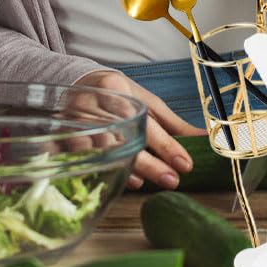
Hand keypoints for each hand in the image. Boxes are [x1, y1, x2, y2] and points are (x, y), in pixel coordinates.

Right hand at [74, 69, 203, 189]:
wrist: (81, 84)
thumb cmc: (121, 96)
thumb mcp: (148, 102)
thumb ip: (174, 124)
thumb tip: (207, 139)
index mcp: (116, 88)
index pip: (145, 121)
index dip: (166, 145)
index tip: (185, 164)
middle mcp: (93, 103)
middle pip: (124, 138)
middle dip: (150, 163)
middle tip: (172, 180)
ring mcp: (73, 121)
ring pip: (101, 151)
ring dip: (127, 169)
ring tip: (147, 182)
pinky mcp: (59, 136)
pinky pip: (81, 160)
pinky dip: (105, 172)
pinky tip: (123, 179)